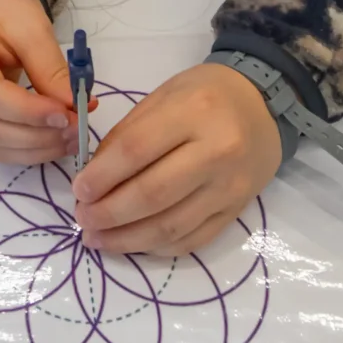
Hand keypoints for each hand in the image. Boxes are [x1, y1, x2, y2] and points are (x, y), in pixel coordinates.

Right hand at [0, 0, 72, 163]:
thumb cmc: (1, 3)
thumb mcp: (30, 25)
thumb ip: (50, 68)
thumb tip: (76, 108)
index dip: (29, 112)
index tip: (69, 115)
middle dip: (37, 136)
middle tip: (78, 131)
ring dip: (34, 149)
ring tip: (72, 139)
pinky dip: (25, 147)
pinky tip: (54, 140)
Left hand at [72, 62, 280, 255]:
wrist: (264, 107)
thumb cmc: (206, 96)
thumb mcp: (164, 97)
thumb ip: (128, 135)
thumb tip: (94, 179)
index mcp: (195, 112)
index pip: (137, 150)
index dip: (102, 176)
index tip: (78, 191)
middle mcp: (218, 151)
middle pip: (153, 195)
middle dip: (109, 213)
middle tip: (83, 219)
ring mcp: (230, 187)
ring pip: (171, 227)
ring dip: (127, 239)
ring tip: (98, 238)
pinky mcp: (236, 211)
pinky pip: (192, 240)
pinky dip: (157, 246)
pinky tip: (133, 242)